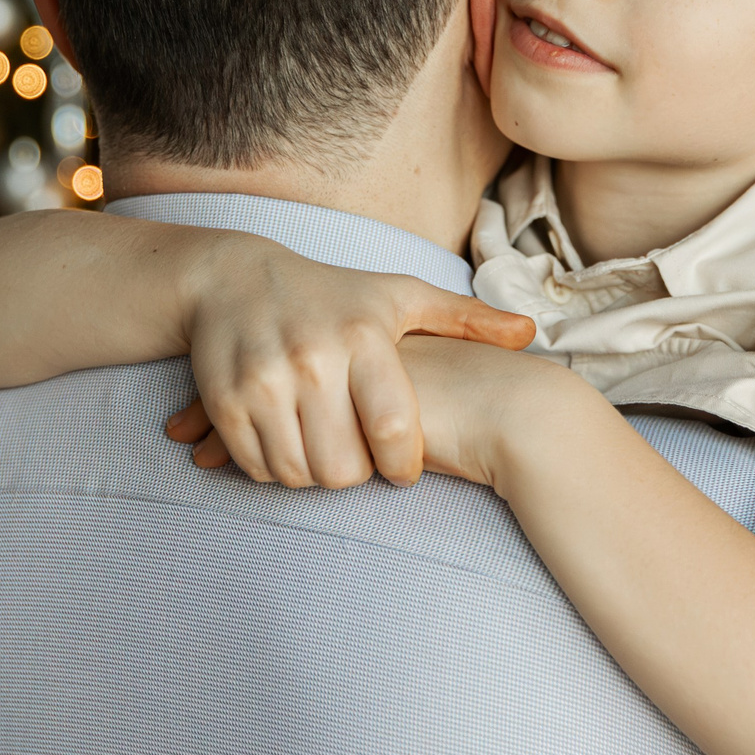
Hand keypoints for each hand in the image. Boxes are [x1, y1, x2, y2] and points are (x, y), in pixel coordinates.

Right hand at [172, 331, 571, 490]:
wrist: (233, 278)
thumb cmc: (332, 293)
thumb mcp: (400, 296)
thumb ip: (465, 320)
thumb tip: (530, 332)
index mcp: (364, 336)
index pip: (395, 430)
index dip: (404, 465)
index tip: (405, 468)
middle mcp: (312, 358)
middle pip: (344, 469)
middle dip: (358, 476)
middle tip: (360, 458)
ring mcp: (263, 381)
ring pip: (300, 474)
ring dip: (315, 474)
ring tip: (326, 448)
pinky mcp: (224, 400)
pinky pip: (258, 467)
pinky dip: (274, 468)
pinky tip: (289, 441)